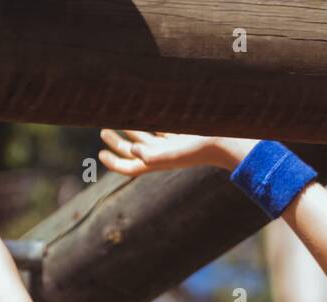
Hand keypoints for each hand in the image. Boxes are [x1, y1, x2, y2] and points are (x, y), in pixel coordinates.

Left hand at [98, 129, 254, 174]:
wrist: (226, 143)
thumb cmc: (200, 150)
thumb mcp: (173, 153)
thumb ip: (151, 154)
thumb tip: (133, 148)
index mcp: (158, 162)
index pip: (131, 166)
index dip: (114, 162)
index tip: (100, 154)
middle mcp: (163, 154)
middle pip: (134, 151)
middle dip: (117, 143)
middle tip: (103, 131)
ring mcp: (172, 143)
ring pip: (146, 137)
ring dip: (131, 131)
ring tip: (118, 118)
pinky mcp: (182, 133)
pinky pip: (160, 128)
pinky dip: (149, 121)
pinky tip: (143, 111)